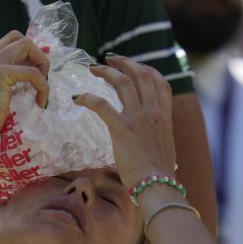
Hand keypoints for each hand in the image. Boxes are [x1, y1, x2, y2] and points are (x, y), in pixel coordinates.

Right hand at [0, 30, 49, 153]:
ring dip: (41, 64)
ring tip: (42, 88)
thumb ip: (5, 89)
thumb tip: (28, 91)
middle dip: (36, 54)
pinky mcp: (0, 74)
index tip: (34, 77)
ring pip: (26, 45)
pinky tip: (40, 103)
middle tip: (41, 78)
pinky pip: (32, 72)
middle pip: (18, 37)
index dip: (27, 55)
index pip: (9, 44)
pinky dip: (42, 86)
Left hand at [73, 55, 176, 188]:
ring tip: (93, 69)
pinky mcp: (122, 129)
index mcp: (164, 115)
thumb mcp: (164, 146)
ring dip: (106, 72)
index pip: (159, 81)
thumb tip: (148, 134)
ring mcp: (138, 118)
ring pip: (122, 82)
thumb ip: (156, 133)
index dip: (145, 69)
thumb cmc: (159, 172)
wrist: (157, 185)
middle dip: (123, 62)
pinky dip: (88, 98)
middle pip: (140, 74)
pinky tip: (78, 98)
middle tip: (109, 59)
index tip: (133, 66)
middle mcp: (153, 111)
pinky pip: (102, 105)